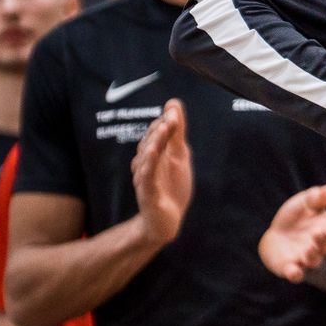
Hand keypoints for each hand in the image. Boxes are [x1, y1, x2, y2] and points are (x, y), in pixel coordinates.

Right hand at [133, 99, 193, 245]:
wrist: (166, 222)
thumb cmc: (171, 187)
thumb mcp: (179, 156)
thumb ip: (176, 132)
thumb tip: (173, 103)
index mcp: (157, 154)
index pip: (158, 133)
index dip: (165, 122)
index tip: (174, 110)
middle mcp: (148, 164)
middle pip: (150, 143)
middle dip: (160, 130)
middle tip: (171, 118)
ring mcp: (146, 179)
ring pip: (147, 159)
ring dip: (154, 143)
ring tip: (163, 130)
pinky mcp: (148, 194)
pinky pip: (146, 179)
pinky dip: (148, 167)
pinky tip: (151, 156)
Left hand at [260, 184, 325, 281]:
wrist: (276, 236)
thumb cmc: (297, 218)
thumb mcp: (307, 202)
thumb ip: (322, 197)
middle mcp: (320, 246)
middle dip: (324, 241)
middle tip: (318, 234)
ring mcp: (306, 259)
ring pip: (314, 260)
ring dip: (312, 256)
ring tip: (308, 250)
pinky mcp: (290, 268)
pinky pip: (296, 274)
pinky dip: (296, 274)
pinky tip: (294, 272)